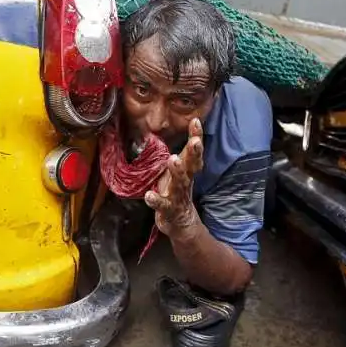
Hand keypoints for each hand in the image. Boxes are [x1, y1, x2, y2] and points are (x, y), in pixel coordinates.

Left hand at [145, 118, 204, 236]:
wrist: (181, 224)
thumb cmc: (177, 192)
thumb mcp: (179, 172)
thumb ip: (179, 154)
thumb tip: (167, 133)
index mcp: (188, 171)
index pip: (194, 152)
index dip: (196, 137)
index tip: (196, 121)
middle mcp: (186, 181)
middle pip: (191, 166)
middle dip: (193, 153)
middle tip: (194, 142)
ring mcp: (178, 196)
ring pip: (180, 183)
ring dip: (177, 171)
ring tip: (173, 159)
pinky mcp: (169, 211)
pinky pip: (163, 205)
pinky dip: (156, 201)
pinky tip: (149, 196)